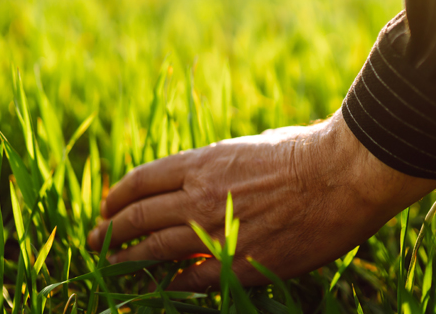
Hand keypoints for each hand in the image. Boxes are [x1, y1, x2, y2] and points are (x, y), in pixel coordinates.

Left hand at [87, 109, 435, 291]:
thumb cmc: (305, 152)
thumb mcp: (251, 148)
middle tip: (94, 239)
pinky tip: (165, 286)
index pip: (143, 180)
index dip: (119, 195)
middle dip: (111, 229)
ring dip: (127, 258)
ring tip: (110, 265)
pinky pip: (194, 278)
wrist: (341, 175)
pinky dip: (174, 282)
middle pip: (139, 215)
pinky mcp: (240, 261)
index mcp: (203, 162)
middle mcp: (200, 195)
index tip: (107, 206)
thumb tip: (205, 180)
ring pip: (155, 247)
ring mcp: (216, 230)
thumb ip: (222, 168)